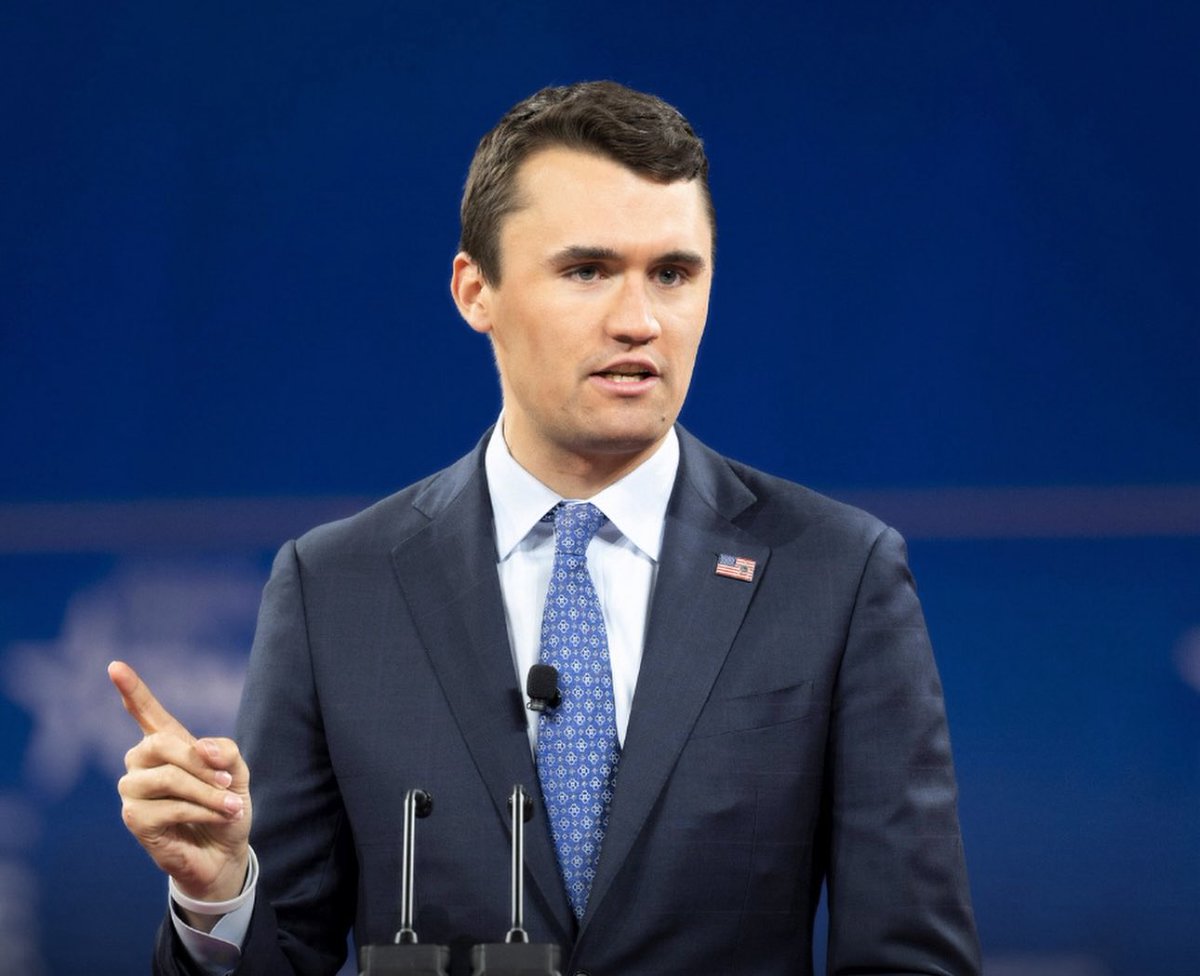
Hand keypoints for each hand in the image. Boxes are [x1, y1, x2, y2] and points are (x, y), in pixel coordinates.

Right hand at [109, 660, 251, 914]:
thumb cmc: (226, 806)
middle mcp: (142, 763)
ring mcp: (134, 792)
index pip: (146, 712)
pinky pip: (168, 807)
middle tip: (229, 782)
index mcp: (167, 744)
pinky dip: (201, 810)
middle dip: (201, 763)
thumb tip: (198, 748)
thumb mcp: (237, 772)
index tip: (114, 666)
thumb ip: (224, 752)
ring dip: (206, 792)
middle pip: (162, 743)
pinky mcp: (134, 820)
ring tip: (231, 804)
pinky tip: (217, 817)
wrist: (226, 852)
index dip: (132, 689)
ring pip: (168, 778)